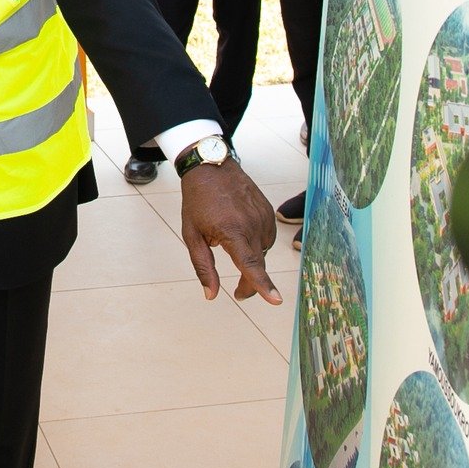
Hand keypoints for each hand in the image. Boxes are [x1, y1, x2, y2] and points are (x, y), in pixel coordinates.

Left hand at [178, 157, 280, 302]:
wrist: (211, 167)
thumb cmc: (197, 202)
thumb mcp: (192, 235)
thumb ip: (203, 267)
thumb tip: (211, 295)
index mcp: (232, 231)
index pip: (250, 264)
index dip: (262, 285)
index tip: (276, 300)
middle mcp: (252, 224)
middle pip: (258, 265)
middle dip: (250, 283)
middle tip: (238, 293)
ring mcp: (263, 217)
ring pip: (262, 252)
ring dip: (252, 258)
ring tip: (230, 242)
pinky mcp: (269, 212)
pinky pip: (267, 237)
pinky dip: (256, 242)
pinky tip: (241, 232)